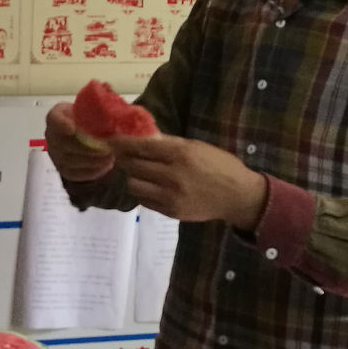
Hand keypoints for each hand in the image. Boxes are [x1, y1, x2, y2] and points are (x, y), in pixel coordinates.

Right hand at [44, 102, 115, 182]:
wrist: (87, 136)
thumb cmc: (90, 119)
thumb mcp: (97, 105)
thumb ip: (102, 96)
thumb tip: (106, 86)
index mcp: (57, 115)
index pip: (53, 118)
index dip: (60, 124)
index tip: (73, 129)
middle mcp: (51, 135)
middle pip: (62, 144)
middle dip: (85, 147)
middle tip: (105, 148)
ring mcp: (55, 153)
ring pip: (69, 160)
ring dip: (91, 160)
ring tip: (110, 157)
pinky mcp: (62, 169)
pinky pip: (74, 173)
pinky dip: (90, 171)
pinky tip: (104, 167)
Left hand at [110, 134, 268, 227]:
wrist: (237, 196)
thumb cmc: (220, 165)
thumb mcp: (197, 147)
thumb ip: (169, 143)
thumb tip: (144, 137)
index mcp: (180, 154)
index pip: (140, 147)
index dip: (121, 144)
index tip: (109, 141)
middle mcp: (172, 175)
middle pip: (132, 166)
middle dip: (123, 160)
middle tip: (121, 157)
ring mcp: (170, 196)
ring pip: (133, 185)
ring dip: (133, 177)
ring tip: (139, 173)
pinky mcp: (170, 211)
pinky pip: (145, 200)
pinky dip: (144, 192)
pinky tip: (152, 186)